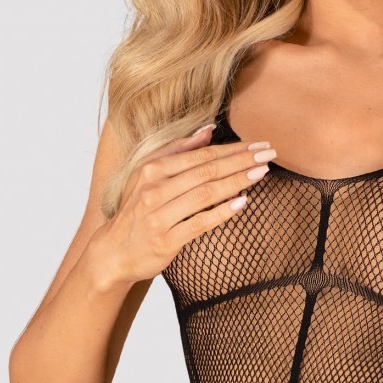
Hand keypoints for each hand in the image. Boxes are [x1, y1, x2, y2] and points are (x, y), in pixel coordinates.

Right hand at [91, 125, 275, 287]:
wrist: (113, 253)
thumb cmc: (135, 211)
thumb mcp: (147, 174)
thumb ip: (177, 151)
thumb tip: (208, 129)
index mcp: (151, 170)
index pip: (200, 155)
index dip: (232, 149)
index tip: (258, 144)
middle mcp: (153, 190)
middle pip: (206, 171)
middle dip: (241, 160)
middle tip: (269, 153)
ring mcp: (159, 216)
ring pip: (206, 194)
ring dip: (237, 181)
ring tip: (261, 172)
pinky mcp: (166, 241)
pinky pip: (200, 223)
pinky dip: (222, 212)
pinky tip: (243, 203)